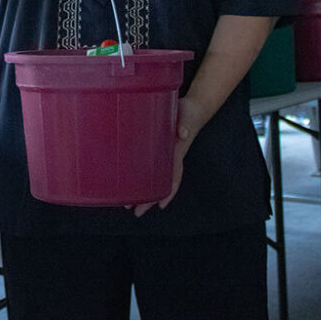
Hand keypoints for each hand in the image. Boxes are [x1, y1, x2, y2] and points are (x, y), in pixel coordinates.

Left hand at [129, 97, 200, 216]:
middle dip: (149, 199)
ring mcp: (164, 154)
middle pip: (162, 183)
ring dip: (144, 191)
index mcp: (177, 152)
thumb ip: (183, 124)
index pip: (173, 176)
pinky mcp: (158, 148)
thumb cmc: (188, 112)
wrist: (192, 107)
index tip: (160, 205)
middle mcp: (171, 157)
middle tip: (135, 211)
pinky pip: (151, 168)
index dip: (168, 191)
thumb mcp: (185, 116)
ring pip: (155, 178)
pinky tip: (131, 182)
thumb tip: (183, 134)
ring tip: (128, 203)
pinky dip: (143, 177)